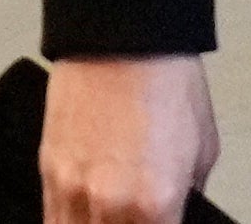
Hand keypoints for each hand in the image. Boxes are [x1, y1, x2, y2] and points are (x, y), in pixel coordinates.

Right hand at [41, 54, 217, 223]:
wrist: (124, 45)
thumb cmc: (165, 85)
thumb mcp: (203, 146)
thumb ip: (190, 193)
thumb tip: (182, 212)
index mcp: (156, 201)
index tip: (164, 223)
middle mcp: (111, 205)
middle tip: (139, 217)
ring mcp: (73, 195)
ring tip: (113, 216)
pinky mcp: (48, 179)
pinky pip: (52, 222)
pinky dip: (70, 223)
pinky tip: (86, 216)